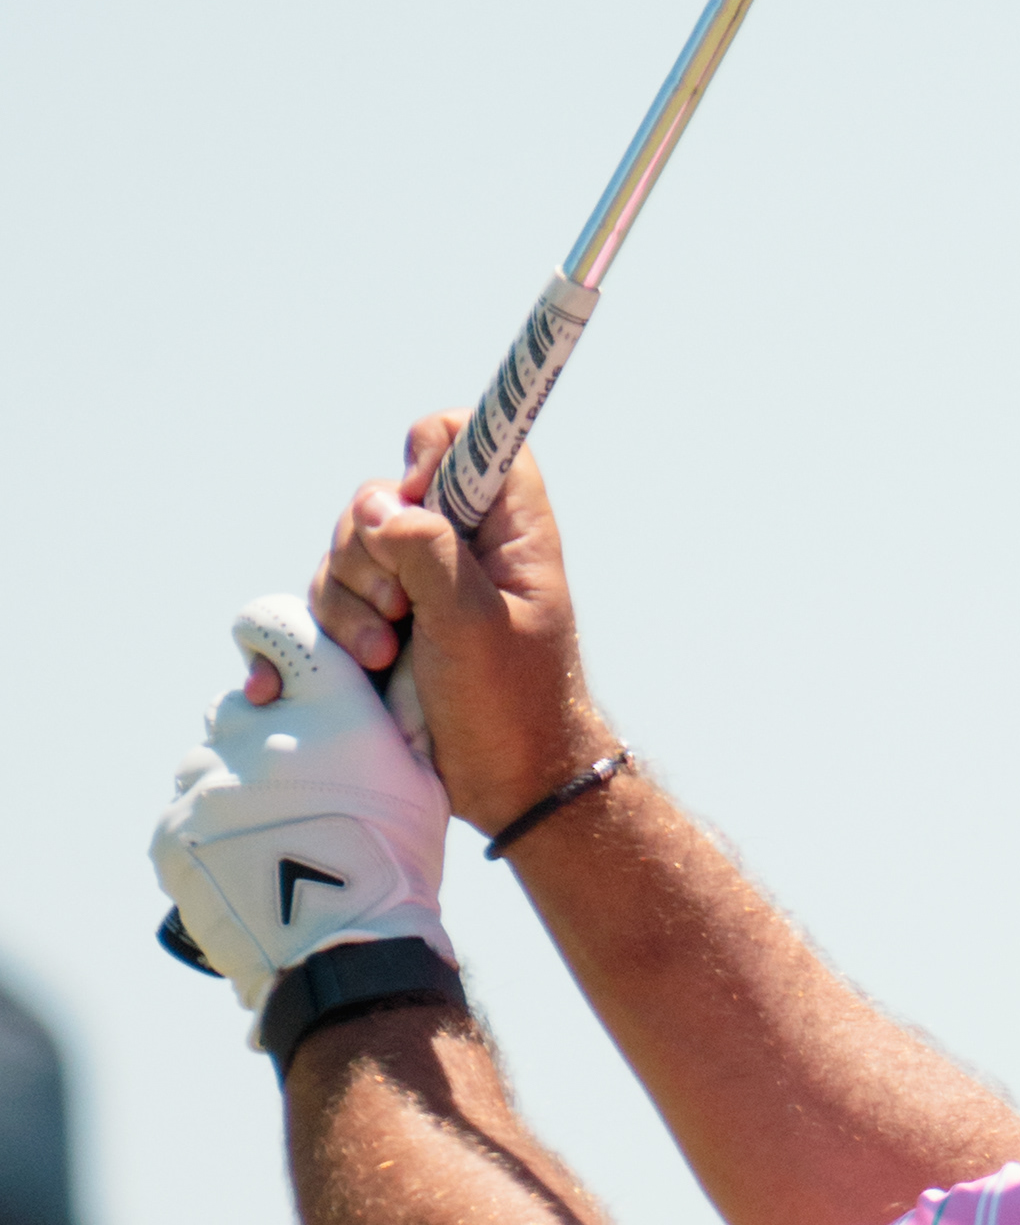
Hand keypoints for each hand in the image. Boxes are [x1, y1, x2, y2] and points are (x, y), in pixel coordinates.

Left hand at [152, 597, 460, 1018]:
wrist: (346, 948)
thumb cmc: (398, 861)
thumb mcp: (420, 775)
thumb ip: (388, 717)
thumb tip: (373, 681)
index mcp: (326, 701)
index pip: (272, 621)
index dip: (269, 636)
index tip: (275, 664)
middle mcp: (258, 723)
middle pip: (240, 704)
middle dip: (262, 733)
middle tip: (298, 789)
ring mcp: (207, 774)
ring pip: (209, 760)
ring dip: (235, 785)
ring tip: (276, 842)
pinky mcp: (172, 825)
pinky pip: (185, 813)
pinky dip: (209, 834)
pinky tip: (248, 867)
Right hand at [311, 415, 608, 834]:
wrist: (506, 786)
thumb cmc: (512, 705)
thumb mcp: (476, 623)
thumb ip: (429, 551)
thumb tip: (380, 505)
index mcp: (502, 528)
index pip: (459, 439)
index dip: (426, 456)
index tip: (415, 504)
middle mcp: (454, 547)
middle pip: (377, 501)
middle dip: (370, 557)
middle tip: (400, 613)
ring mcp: (411, 590)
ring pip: (343, 558)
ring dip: (348, 608)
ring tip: (383, 659)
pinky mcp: (378, 631)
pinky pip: (322, 609)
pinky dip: (312, 637)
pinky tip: (303, 676)